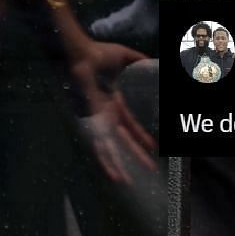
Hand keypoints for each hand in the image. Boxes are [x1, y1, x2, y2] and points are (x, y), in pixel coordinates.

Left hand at [69, 40, 156, 183]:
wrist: (81, 54)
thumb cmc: (99, 53)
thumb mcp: (125, 57)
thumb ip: (138, 59)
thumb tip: (153, 61)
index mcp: (114, 103)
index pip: (130, 125)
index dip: (141, 136)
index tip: (153, 148)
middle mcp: (107, 115)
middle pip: (124, 140)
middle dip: (136, 155)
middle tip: (150, 169)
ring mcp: (100, 119)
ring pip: (111, 148)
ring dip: (119, 165)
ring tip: (128, 182)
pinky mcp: (94, 122)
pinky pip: (101, 145)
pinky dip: (106, 160)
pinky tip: (114, 174)